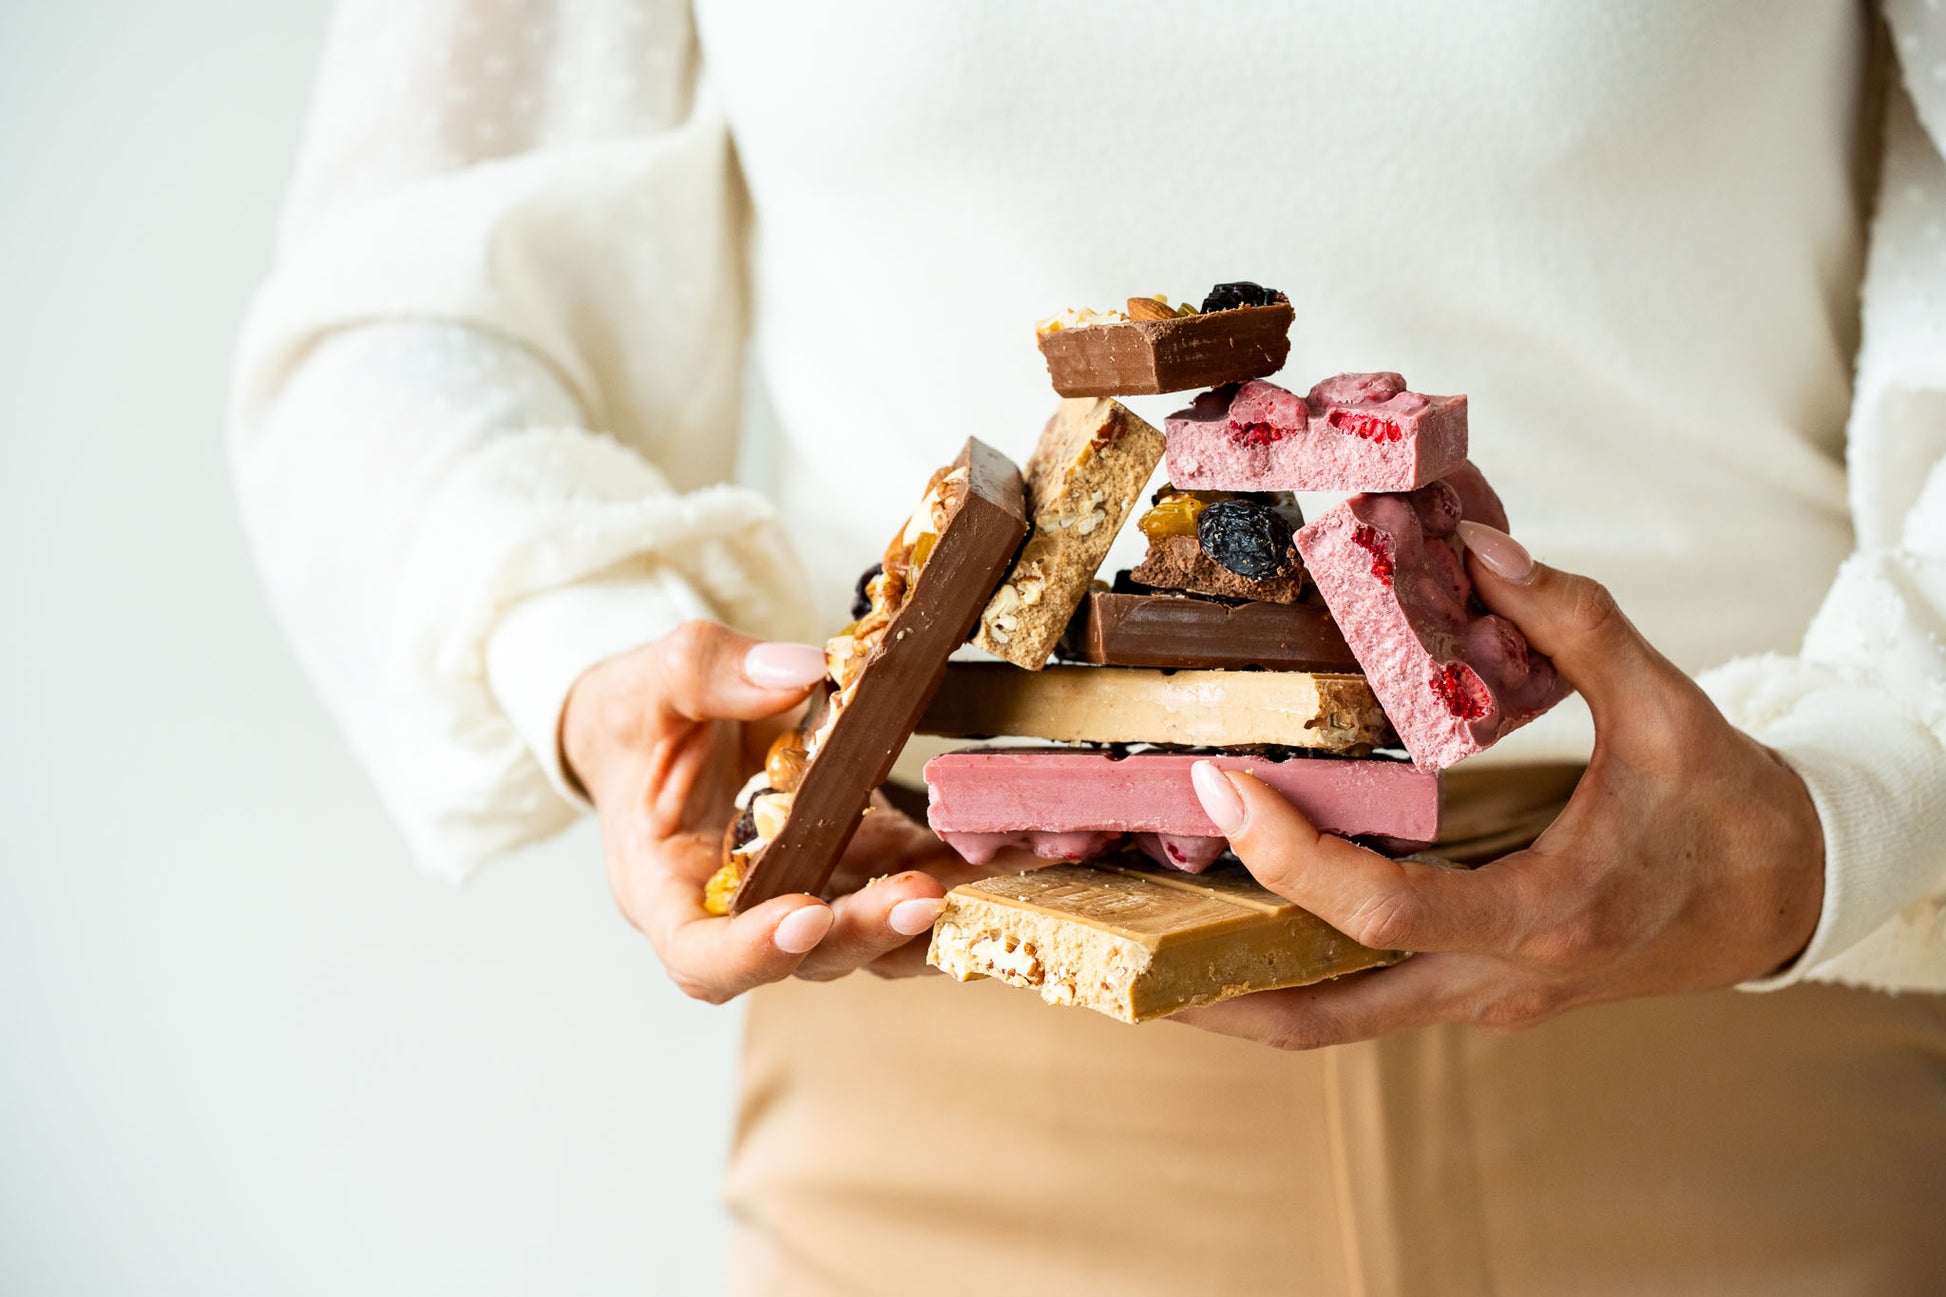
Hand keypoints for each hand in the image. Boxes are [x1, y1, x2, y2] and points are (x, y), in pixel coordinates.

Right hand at [562, 620, 967, 1001]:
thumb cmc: (639, 717)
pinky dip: (969, 868)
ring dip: (942, 915)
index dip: (753, 953)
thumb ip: (710, 675)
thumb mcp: (650, 681)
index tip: (803, 915)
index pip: (701, 956)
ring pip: (877, 936)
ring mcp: (811, 890)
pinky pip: (914, 876)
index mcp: (668, 889)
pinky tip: (1027, 842)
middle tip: (925, 894)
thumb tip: (800, 673)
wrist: (663, 723)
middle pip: (808, 955)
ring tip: (1004, 872)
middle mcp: (744, 912)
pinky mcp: (862, 859)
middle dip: (869, 929)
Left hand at [1177, 524, 1824, 1048]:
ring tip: (1140, 931)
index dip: (1292, 857)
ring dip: (1236, 987)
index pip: (1387, 911)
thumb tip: (1480, 545)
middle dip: (1210, 987)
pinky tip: (1236, 913)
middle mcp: (1502, 980)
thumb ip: (1575, 622)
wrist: (1781, 899)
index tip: (1223, 786)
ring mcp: (1486, 999)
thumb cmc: (1731, 811)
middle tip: (1113, 934)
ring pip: (1336, 1022)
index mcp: (1547, 914)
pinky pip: (1366, 995)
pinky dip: (1292, 966)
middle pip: (1327, 1017)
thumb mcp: (1671, 708)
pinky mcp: (1478, 992)